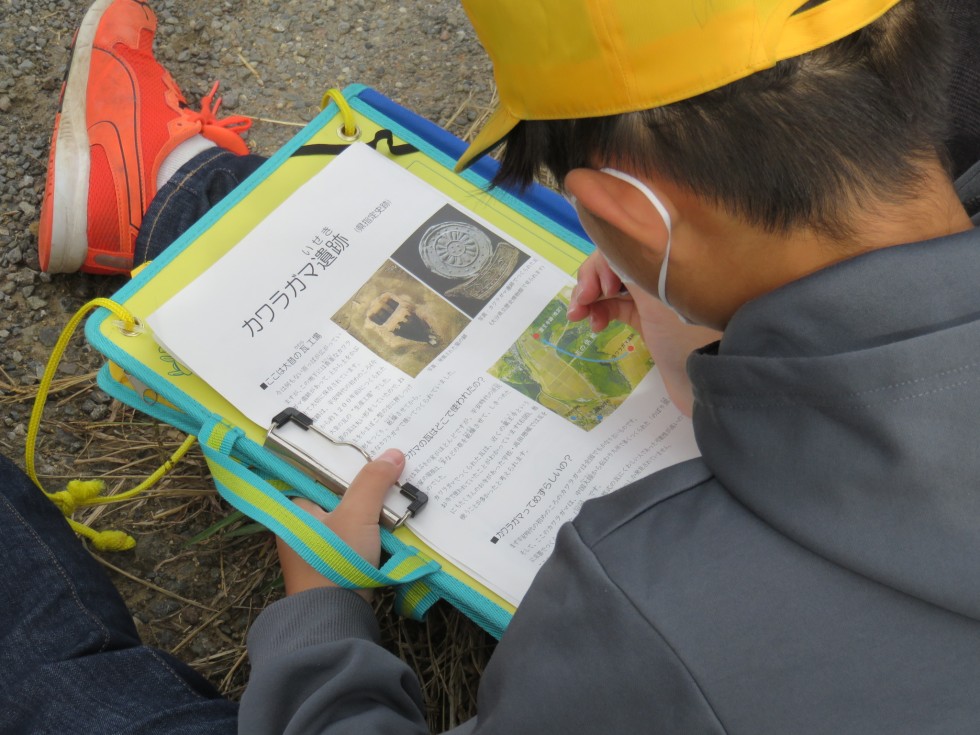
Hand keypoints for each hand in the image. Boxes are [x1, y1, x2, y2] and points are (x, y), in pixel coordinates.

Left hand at [276, 448, 404, 600]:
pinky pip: (357, 535)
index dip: (342, 459)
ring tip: (398, 487)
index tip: (368, 447)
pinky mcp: (336, 563)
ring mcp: (319, 547)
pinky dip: (374, 528)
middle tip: (390, 464)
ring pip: (349, 515)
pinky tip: (396, 519)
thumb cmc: (334, 561)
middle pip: (337, 494)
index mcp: (294, 509)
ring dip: (372, 507)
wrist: (334, 619)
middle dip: (364, 483)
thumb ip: (373, 482)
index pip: (315, 473)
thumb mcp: (356, 514)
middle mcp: (302, 526)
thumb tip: (393, 454)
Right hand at [568, 251, 720, 415]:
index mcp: (672, 257)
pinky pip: (616, 305)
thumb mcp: (657, 296)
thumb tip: (609, 241)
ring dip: (591, 296)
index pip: (627, 242)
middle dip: (592, 279)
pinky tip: (594, 325)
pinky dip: (601, 310)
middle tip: (580, 304)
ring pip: (612, 284)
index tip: (602, 290)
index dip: (605, 261)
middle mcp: (663, 269)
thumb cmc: (686, 335)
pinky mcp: (646, 317)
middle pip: (617, 260)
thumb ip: (631, 267)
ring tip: (577, 316)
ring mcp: (653, 295)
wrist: (708, 382)